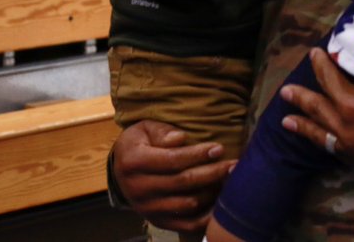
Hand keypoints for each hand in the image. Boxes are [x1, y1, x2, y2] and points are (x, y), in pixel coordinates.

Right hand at [112, 121, 235, 232]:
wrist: (120, 170)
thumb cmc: (140, 143)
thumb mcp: (145, 129)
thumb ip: (162, 132)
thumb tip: (180, 138)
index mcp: (134, 162)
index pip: (172, 160)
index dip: (197, 155)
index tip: (219, 148)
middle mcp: (138, 188)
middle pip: (182, 183)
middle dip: (212, 173)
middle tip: (233, 165)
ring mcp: (147, 208)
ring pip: (187, 204)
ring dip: (212, 193)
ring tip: (231, 181)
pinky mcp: (157, 221)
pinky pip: (186, 225)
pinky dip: (206, 218)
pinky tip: (221, 204)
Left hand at [279, 48, 353, 180]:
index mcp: (352, 104)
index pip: (328, 79)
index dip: (319, 64)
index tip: (314, 54)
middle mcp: (347, 131)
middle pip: (317, 111)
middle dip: (301, 99)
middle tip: (286, 93)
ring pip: (323, 138)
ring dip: (305, 127)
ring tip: (288, 123)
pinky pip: (342, 154)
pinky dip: (330, 144)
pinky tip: (327, 141)